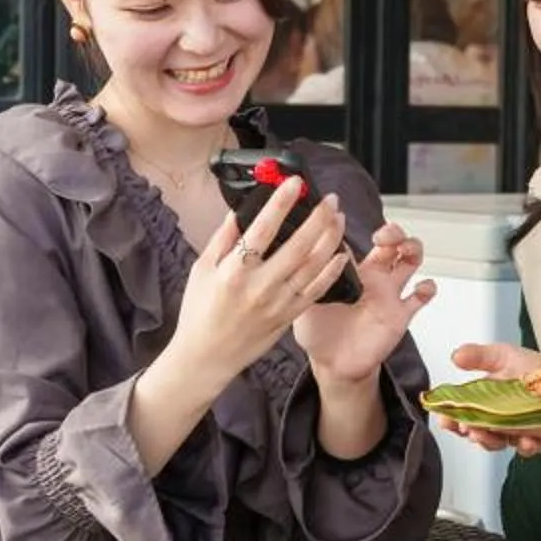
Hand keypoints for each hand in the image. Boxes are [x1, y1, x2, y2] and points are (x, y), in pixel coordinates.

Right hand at [168, 178, 350, 384]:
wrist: (206, 357)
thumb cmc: (200, 311)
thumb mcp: (202, 269)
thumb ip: (223, 238)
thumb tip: (242, 209)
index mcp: (233, 271)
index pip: (262, 229)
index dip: (281, 203)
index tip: (295, 182)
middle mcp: (258, 287)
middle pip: (297, 246)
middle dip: (318, 218)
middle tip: (329, 198)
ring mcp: (277, 304)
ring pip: (313, 266)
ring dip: (330, 238)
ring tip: (338, 217)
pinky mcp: (288, 317)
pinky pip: (316, 291)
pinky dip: (331, 271)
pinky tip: (341, 253)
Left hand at [294, 221, 437, 386]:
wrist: (332, 366)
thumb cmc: (317, 334)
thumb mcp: (306, 301)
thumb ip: (310, 278)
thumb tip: (311, 250)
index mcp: (351, 272)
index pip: (361, 241)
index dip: (361, 229)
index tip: (362, 228)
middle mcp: (373, 279)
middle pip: (392, 243)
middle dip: (394, 233)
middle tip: (386, 237)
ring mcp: (388, 295)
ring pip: (410, 261)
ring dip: (413, 249)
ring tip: (406, 251)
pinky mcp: (399, 315)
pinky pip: (420, 298)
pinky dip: (427, 289)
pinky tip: (422, 288)